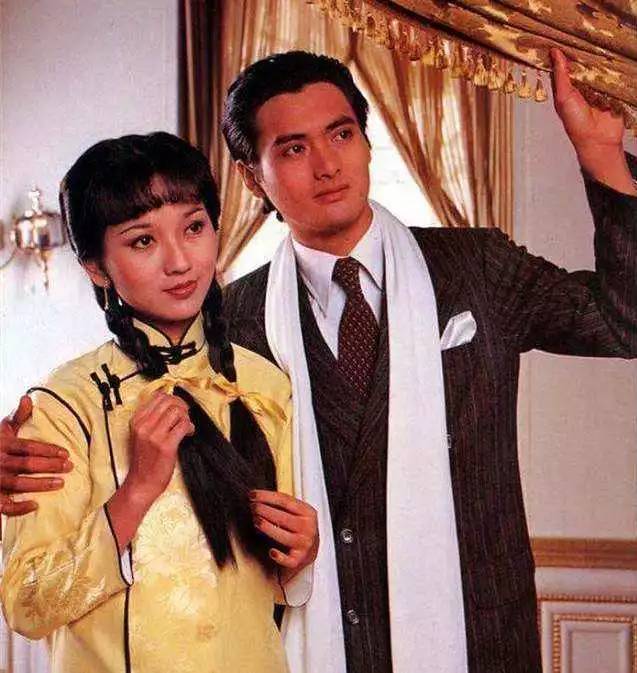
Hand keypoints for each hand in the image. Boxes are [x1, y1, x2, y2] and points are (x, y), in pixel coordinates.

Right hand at [0, 396, 72, 515]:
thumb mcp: (2, 429)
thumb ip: (16, 416)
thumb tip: (28, 398)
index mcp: (2, 444)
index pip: (27, 447)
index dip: (47, 450)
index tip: (66, 453)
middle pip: (26, 465)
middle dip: (49, 466)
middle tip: (69, 467)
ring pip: (17, 484)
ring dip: (40, 485)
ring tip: (61, 483)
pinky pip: (3, 505)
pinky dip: (18, 507)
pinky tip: (35, 505)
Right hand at [123, 391, 194, 504]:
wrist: (141, 483)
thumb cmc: (144, 460)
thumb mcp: (141, 435)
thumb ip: (152, 419)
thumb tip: (172, 404)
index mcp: (137, 421)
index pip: (158, 397)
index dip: (173, 400)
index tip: (178, 408)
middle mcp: (144, 425)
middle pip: (169, 401)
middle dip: (181, 406)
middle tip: (185, 416)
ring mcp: (154, 435)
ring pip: (177, 411)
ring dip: (186, 417)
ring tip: (186, 427)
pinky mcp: (166, 445)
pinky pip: (184, 425)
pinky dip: (190, 427)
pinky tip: (188, 434)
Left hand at [250, 489, 318, 581]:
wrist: (311, 551)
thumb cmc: (298, 527)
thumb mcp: (297, 513)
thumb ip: (282, 505)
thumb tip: (257, 499)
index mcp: (308, 513)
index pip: (285, 501)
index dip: (267, 497)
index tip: (252, 494)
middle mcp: (308, 528)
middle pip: (284, 518)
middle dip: (265, 511)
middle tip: (252, 507)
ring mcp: (304, 544)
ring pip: (284, 537)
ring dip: (268, 528)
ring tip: (256, 521)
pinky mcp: (299, 560)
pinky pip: (288, 560)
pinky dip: (280, 557)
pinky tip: (271, 552)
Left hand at [551, 48, 634, 193]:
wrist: (598, 140)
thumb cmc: (576, 123)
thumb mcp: (564, 97)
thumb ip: (561, 76)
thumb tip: (555, 53)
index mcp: (567, 88)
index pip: (566, 65)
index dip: (564, 53)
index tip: (563, 38)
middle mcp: (582, 85)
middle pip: (584, 63)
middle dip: (584, 53)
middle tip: (586, 41)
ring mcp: (598, 86)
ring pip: (599, 67)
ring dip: (600, 59)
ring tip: (599, 47)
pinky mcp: (612, 89)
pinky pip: (613, 74)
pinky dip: (613, 68)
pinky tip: (612, 58)